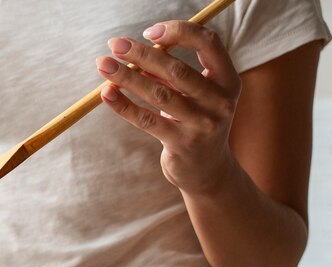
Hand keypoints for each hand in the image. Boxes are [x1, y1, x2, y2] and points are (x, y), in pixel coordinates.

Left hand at [95, 20, 242, 193]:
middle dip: (142, 53)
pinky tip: (107, 93)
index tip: (150, 31)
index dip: (179, 32)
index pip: (208, 43)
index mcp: (228, 79)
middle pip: (177, 69)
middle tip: (114, 44)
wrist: (207, 170)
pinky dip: (124, 105)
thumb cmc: (195, 122)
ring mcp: (202, 125)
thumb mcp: (193, 95)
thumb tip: (134, 54)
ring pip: (159, 95)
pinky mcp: (181, 144)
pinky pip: (147, 120)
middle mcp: (220, 101)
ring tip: (104, 65)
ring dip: (127, 77)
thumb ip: (171, 74)